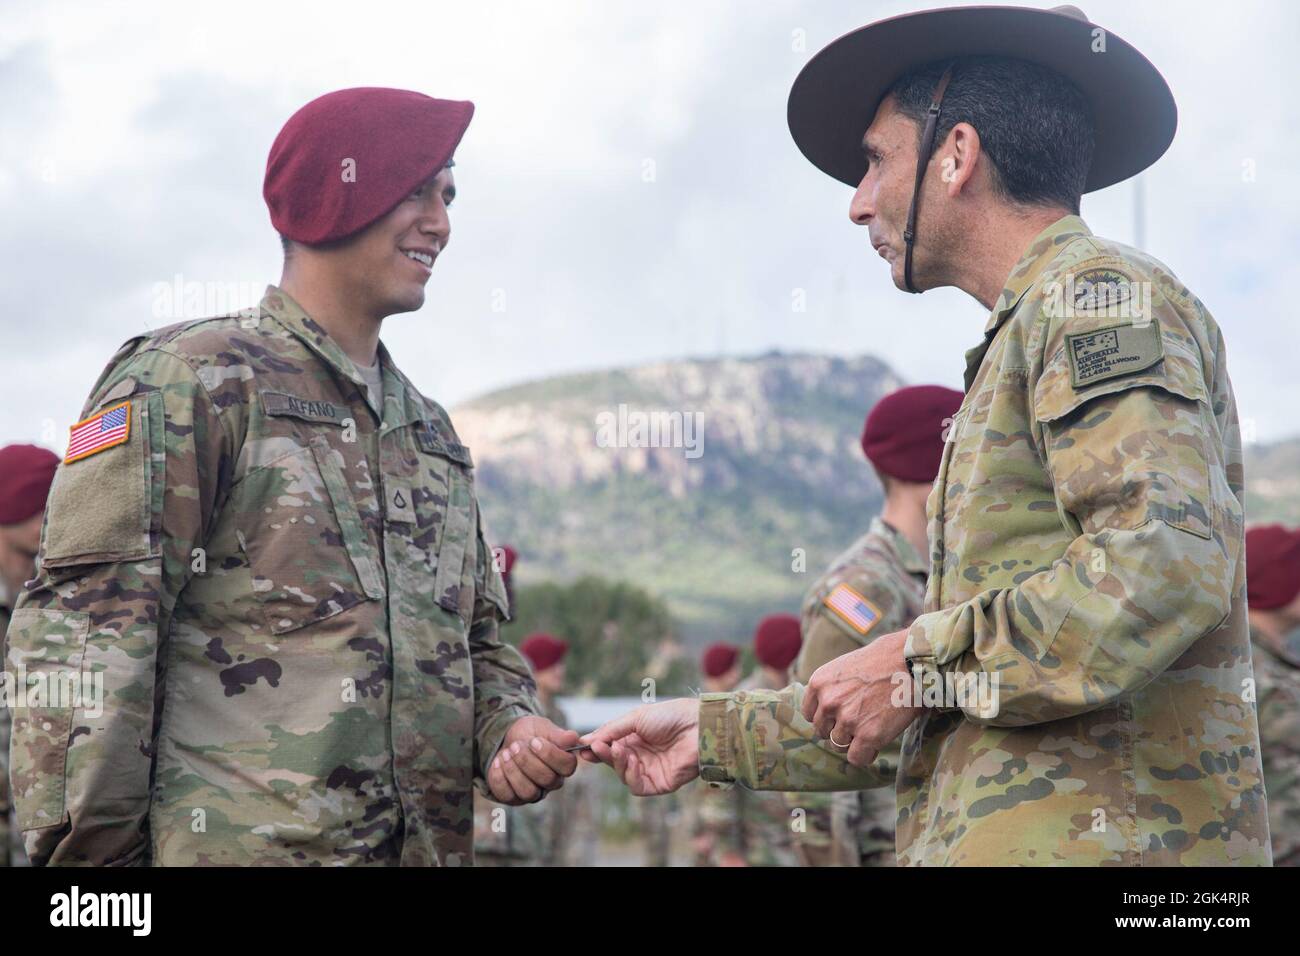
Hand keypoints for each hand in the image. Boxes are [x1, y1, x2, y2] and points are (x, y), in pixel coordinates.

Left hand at [486, 715, 580, 804]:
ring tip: (506, 753)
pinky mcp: (514, 798)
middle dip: (527, 761)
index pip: (567, 766)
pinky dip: (500, 777)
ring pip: (528, 792)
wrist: (508, 738)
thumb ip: (558, 735)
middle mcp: (551, 782)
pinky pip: (507, 795)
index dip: (550, 754)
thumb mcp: (543, 728)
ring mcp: (533, 792)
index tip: (534, 741)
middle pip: (546, 779)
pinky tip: (498, 761)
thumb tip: (573, 738)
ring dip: (514, 771)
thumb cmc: (531, 733)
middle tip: (516, 745)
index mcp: (564, 764)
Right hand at [578, 698, 699, 795]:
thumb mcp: (636, 717)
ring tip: (618, 749)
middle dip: (603, 755)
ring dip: (616, 763)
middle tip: (596, 748)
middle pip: (613, 762)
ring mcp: (650, 770)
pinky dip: (629, 775)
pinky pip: (637, 786)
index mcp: (635, 738)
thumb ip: (612, 730)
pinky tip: (631, 760)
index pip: (610, 747)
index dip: (596, 747)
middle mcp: (641, 755)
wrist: (699, 726)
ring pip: (623, 775)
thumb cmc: (671, 716)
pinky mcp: (660, 784)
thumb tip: (587, 739)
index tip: (582, 746)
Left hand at [801, 629, 920, 767]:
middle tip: (861, 720)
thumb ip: (831, 689)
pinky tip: (877, 742)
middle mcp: (828, 702)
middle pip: (823, 731)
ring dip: (853, 741)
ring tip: (872, 726)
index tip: (841, 715)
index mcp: (819, 683)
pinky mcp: (868, 736)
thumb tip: (825, 712)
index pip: (810, 714)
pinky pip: (856, 758)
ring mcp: (847, 720)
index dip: (827, 717)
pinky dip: (866, 754)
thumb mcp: (845, 667)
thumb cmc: (884, 661)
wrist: (912, 662)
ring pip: (838, 746)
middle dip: (839, 729)